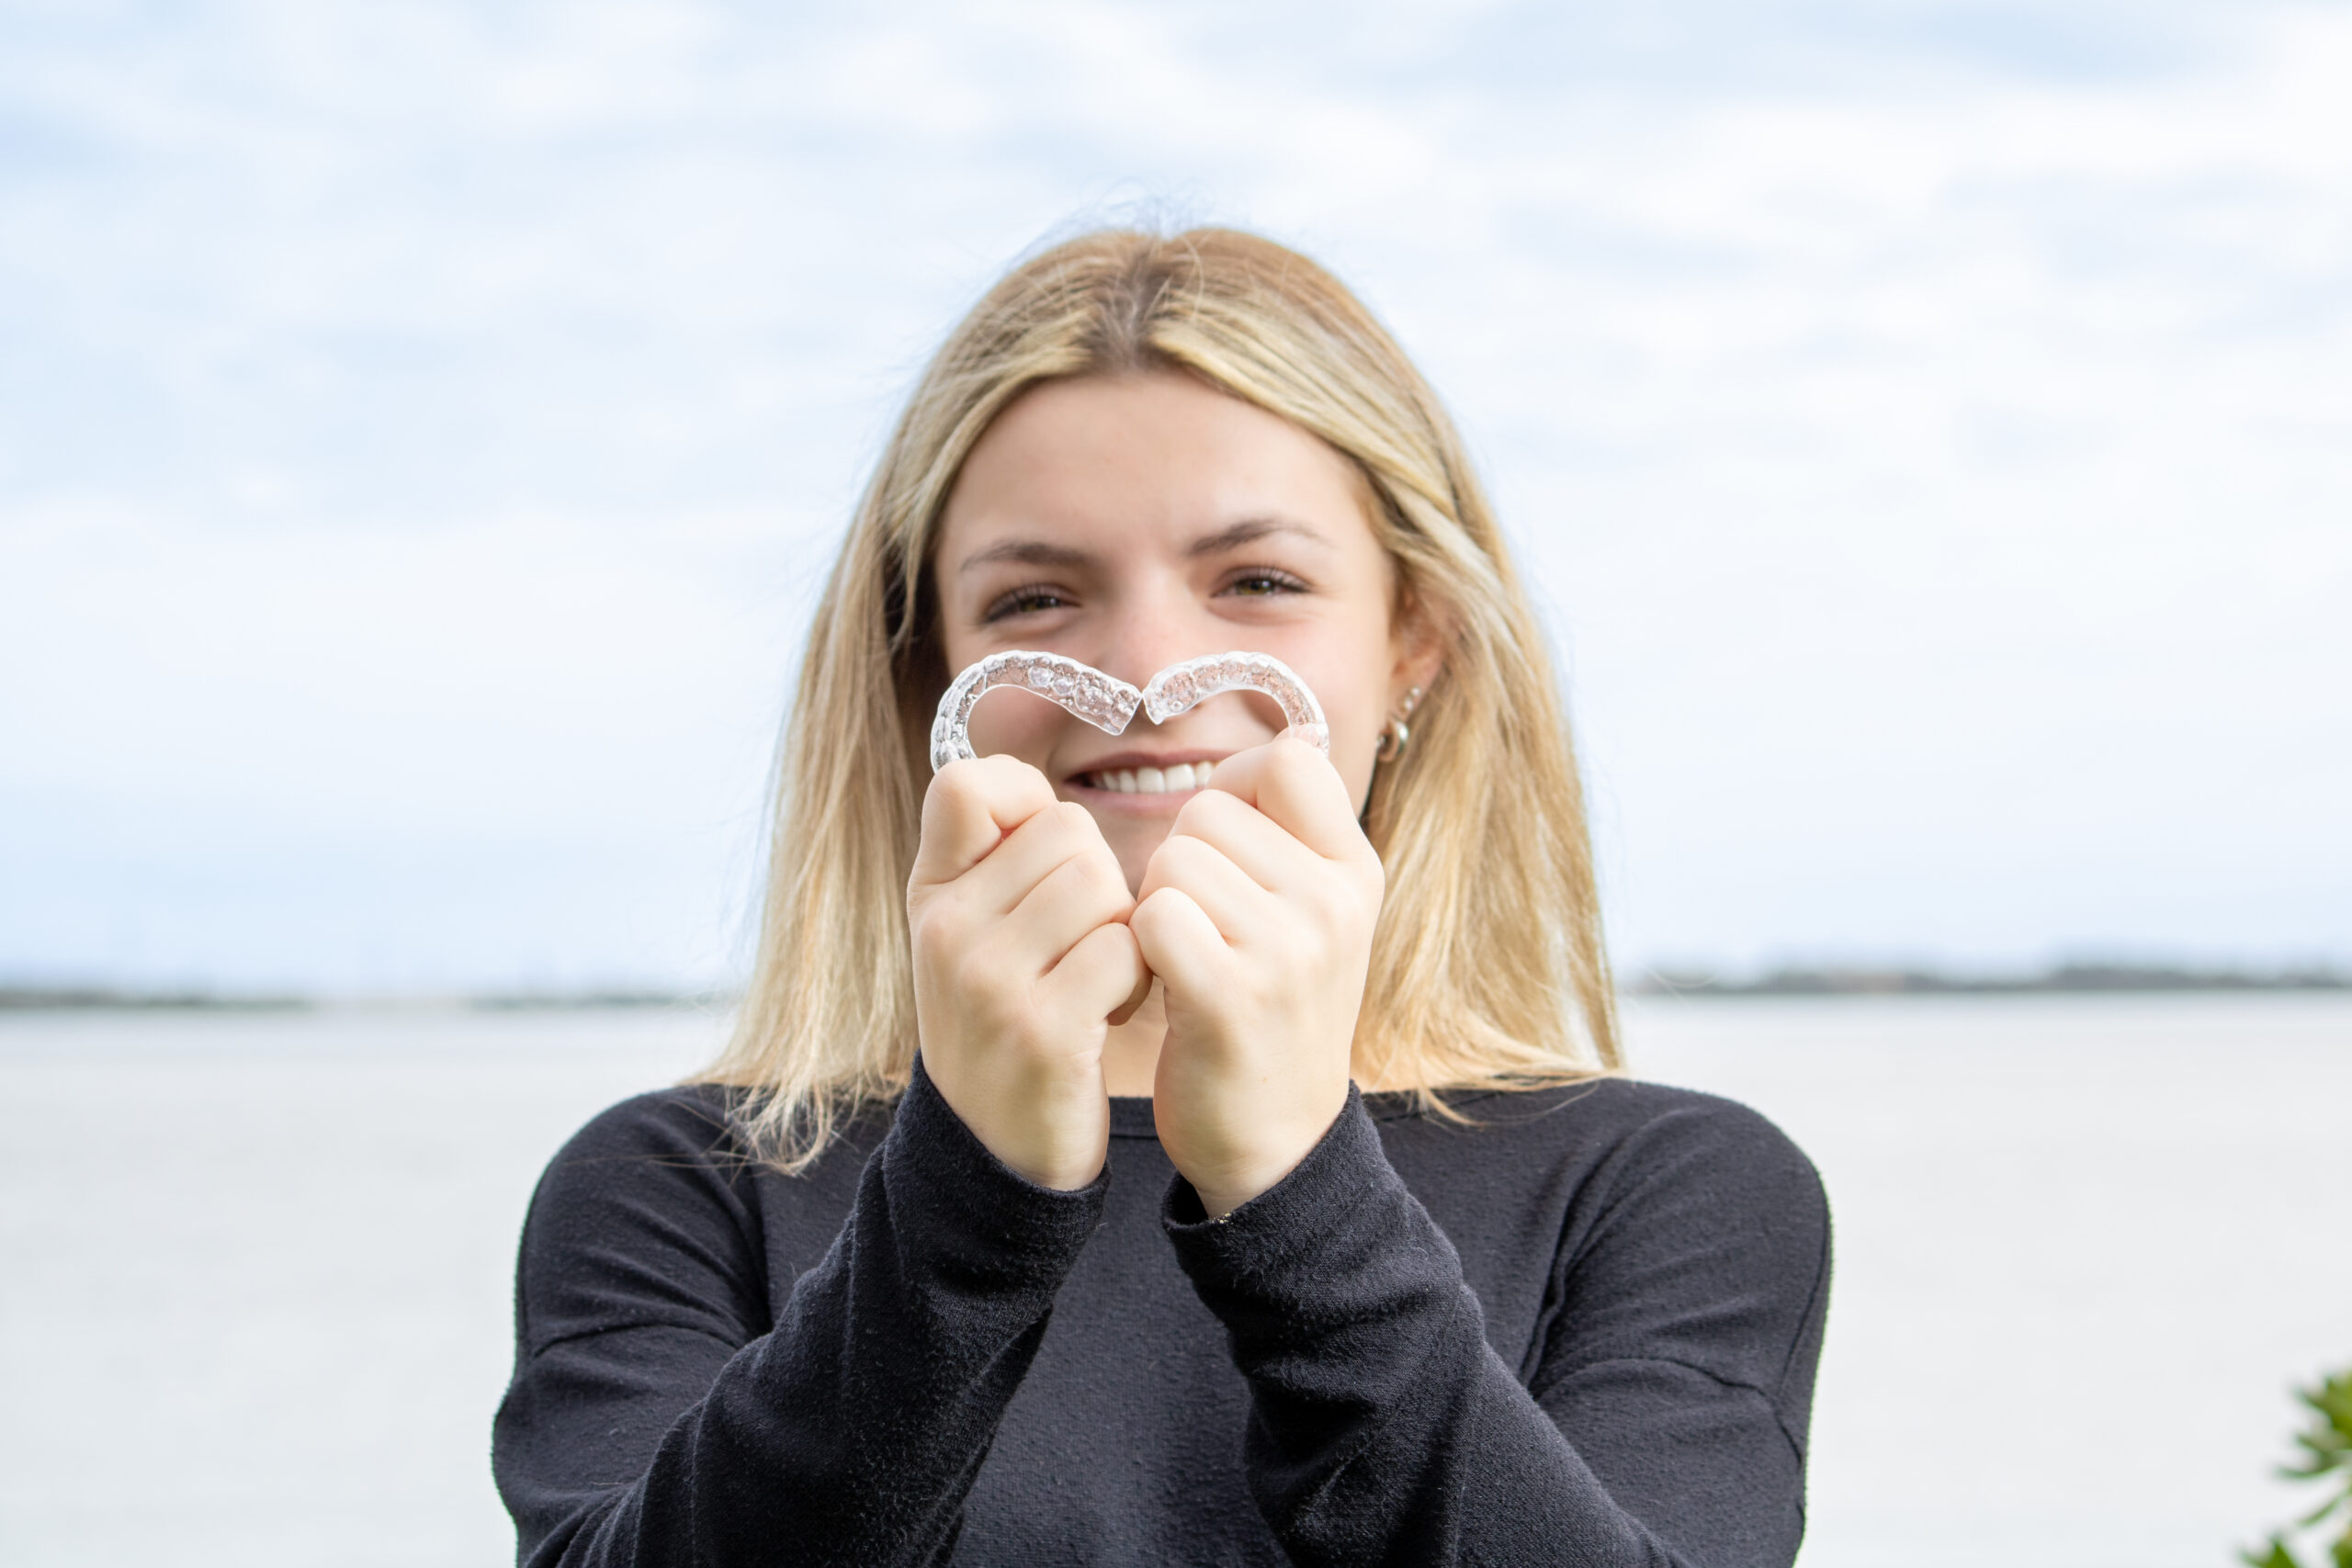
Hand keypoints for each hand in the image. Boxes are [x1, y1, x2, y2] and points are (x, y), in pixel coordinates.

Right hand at [908, 755, 1148, 1189]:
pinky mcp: (1042, 1032)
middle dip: (1101, 885)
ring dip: (1125, 933)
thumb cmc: (1006, 1022)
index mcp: (931, 895)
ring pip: (1105, 887)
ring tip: (1095, 981)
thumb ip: (992, 859)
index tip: (1040, 862)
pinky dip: (1137, 978)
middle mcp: (947, 930)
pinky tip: (1108, 1014)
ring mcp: (990, 981)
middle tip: (1080, 948)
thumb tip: (1031, 786)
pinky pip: (1125, 950)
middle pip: (1070, 833)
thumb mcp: (969, 935)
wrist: (997, 1152)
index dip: (1027, 802)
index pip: (967, 783)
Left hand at [1131, 735, 1385, 1217]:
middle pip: (1208, 812)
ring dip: (1155, 908)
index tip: (1226, 850)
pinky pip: (1153, 915)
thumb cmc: (1273, 1013)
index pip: (1289, 761)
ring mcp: (1290, 950)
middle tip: (1202, 933)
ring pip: (1172, 860)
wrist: (1275, 1144)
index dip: (1235, 791)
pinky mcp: (1232, 996)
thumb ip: (1295, 833)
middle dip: (1181, 863)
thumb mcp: (1314, 917)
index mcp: (1356, 873)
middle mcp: (1334, 904)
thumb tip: (1287, 737)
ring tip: (1186, 963)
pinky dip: (1139, 947)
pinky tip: (1163, 987)